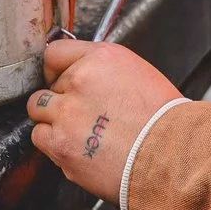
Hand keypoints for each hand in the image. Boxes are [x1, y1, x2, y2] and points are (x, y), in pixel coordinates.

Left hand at [26, 38, 182, 201]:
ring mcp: (66, 114)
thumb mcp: (139, 74)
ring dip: (53, 121)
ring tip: (80, 132)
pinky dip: (54, 144)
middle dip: (60, 99)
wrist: (172, 156)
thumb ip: (102, 71)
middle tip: (82, 114)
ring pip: (38, 111)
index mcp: (101, 59)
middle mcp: (79, 81)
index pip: (55, 53)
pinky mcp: (61, 145)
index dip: (57, 70)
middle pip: (46, 86)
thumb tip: (82, 76)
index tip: (59, 79)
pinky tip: (78, 147)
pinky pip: (41, 138)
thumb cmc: (164, 121)